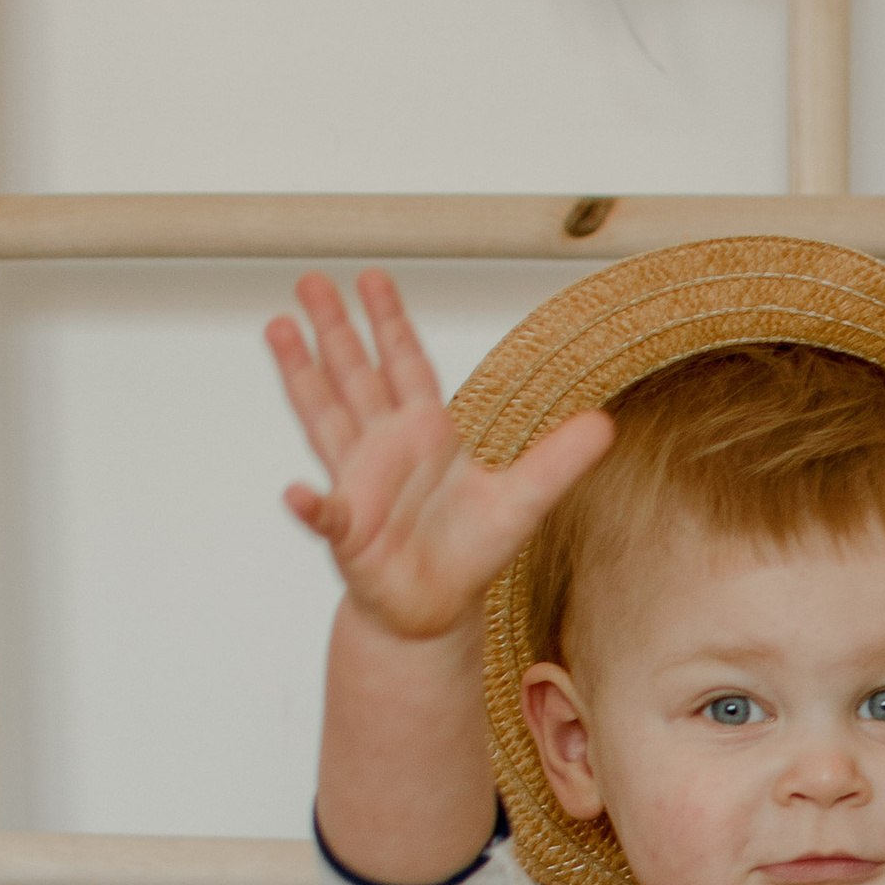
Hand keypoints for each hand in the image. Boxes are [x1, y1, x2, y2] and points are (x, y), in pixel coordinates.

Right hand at [269, 268, 611, 644]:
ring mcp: (357, 482)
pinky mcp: (347, 530)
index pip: (406, 364)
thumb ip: (559, 462)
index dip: (390, 322)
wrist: (434, 607)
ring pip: (325, 418)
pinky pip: (327, 516)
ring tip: (279, 331)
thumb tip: (605, 424)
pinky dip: (311, 506)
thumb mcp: (524, 502)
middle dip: (335, 330)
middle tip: (310, 280)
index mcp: (426, 432)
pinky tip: (297, 494)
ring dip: (302, 377)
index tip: (371, 277)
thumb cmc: (469, 550)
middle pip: (355, 375)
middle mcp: (385, 446)